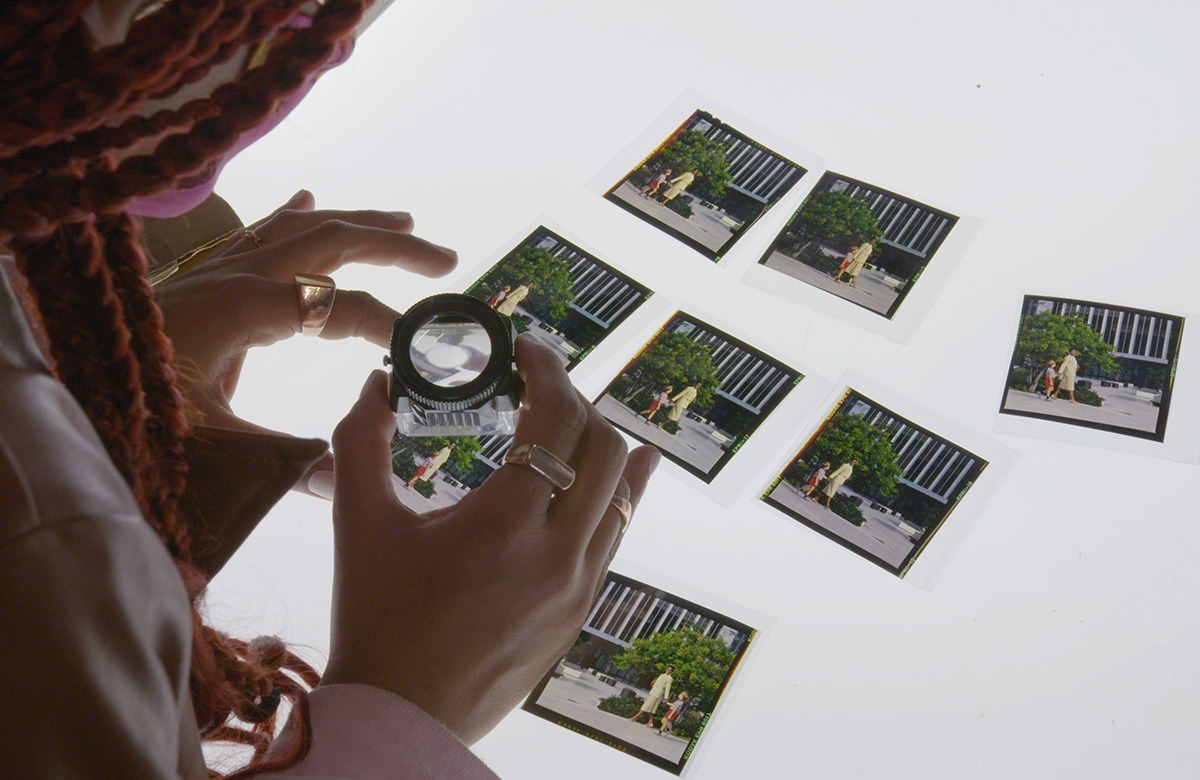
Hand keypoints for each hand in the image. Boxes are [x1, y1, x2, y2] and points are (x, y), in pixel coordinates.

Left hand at [157, 189, 455, 470]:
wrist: (66, 381)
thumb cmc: (129, 412)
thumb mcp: (207, 444)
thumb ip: (280, 461)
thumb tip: (343, 483)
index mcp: (244, 308)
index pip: (337, 304)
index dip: (386, 322)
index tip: (422, 350)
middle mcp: (235, 274)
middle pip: (329, 239)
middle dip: (393, 244)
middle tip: (447, 259)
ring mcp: (215, 268)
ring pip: (298, 226)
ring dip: (356, 221)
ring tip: (405, 221)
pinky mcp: (200, 276)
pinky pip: (258, 231)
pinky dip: (293, 214)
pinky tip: (307, 197)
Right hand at [324, 335, 659, 742]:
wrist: (401, 714)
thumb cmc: (374, 620)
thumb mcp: (357, 523)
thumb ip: (360, 439)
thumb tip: (374, 383)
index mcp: (504, 525)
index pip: (556, 418)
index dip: (546, 369)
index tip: (525, 350)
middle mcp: (557, 553)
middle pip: (600, 443)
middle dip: (571, 398)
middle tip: (534, 384)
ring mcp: (577, 586)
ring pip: (618, 489)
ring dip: (597, 439)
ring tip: (566, 417)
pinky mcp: (581, 610)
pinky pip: (616, 533)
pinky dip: (619, 490)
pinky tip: (627, 465)